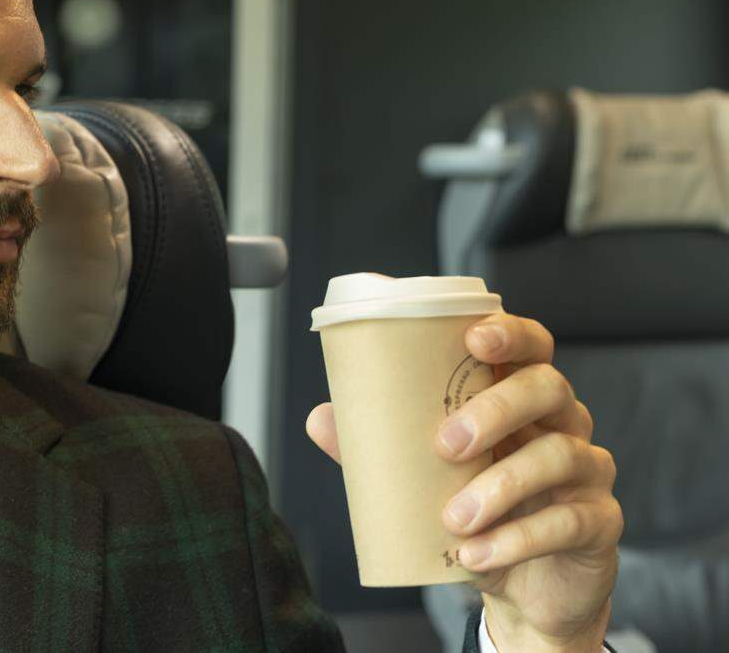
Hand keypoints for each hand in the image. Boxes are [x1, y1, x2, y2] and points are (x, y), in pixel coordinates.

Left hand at [306, 313, 621, 651]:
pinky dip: (517, 540)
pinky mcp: (599, 523)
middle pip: (547, 388)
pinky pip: (567, 522)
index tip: (474, 338)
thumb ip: (380, 446)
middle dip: (495, 409)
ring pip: (558, 455)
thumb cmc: (478, 511)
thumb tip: (320, 418)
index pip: (531, 346)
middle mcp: (563, 424)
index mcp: (522, 399)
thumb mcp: (427, 477)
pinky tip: (476, 556)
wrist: (523, 587)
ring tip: (454, 518)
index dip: (510, 333)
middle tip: (445, 443)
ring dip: (500, 486)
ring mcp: (588, 472)